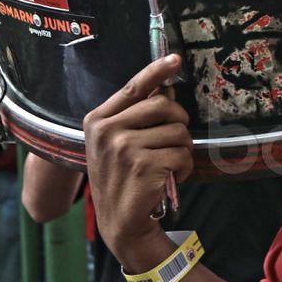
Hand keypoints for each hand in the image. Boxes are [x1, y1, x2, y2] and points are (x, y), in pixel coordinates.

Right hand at [84, 55, 192, 266]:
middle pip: (164, 105)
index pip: (133, 87)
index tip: (175, 59)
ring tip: (165, 166)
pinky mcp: (143, 165)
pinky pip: (183, 155)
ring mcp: (123, 148)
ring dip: (181, 151)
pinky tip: (168, 179)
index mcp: (98, 120)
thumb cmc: (123, 178)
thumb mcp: (116, 144)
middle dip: (178, 122)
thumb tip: (167, 89)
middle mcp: (107, 131)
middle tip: (172, 142)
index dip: (157, 71)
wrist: (119, 222)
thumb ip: (134, 117)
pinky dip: (183, 168)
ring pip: (178, 132)